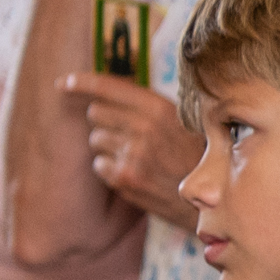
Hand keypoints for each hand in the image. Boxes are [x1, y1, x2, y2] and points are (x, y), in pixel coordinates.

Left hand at [70, 72, 204, 229]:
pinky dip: (110, 167)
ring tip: (134, 154)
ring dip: (108, 144)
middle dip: (104, 119)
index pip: (109, 87)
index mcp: (160, 108)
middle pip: (96, 112)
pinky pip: (99, 164)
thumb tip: (110, 93)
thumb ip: (149, 106)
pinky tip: (132, 171)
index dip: (82, 82)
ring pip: (96, 139)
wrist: (215, 197)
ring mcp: (133, 155)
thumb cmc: (199, 155)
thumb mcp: (183, 120)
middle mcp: (144, 128)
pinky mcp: (126, 179)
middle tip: (123, 130)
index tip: (65, 82)